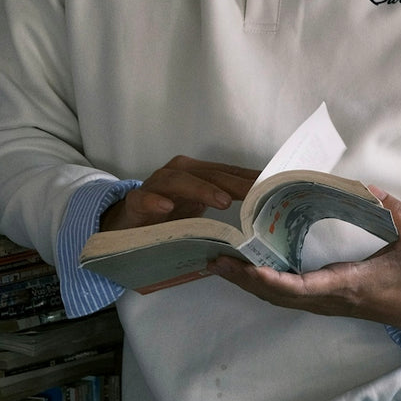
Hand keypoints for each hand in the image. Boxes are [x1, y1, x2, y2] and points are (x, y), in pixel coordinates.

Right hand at [99, 156, 259, 232]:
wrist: (126, 226)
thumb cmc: (168, 219)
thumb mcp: (200, 214)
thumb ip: (223, 211)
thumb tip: (261, 218)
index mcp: (196, 174)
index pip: (228, 173)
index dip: (250, 178)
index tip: (274, 185)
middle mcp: (177, 174)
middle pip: (209, 174)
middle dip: (234, 183)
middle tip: (256, 193)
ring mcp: (155, 186)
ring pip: (178, 181)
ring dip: (201, 189)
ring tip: (222, 201)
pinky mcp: (135, 202)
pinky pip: (143, 198)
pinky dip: (155, 201)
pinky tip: (167, 208)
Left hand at [208, 191, 400, 330]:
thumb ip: (396, 212)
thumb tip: (369, 188)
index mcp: (348, 283)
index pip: (305, 287)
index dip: (274, 281)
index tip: (250, 270)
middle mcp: (329, 298)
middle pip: (278, 295)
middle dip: (245, 280)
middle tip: (215, 260)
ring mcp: (323, 304)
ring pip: (277, 299)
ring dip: (246, 284)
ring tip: (218, 264)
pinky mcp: (322, 302)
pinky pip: (284, 297)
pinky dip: (260, 286)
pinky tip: (243, 271)